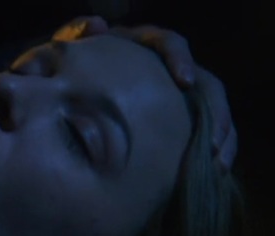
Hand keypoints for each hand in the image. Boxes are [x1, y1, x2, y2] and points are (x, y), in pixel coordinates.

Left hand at [53, 17, 237, 169]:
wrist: (53, 106)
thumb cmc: (60, 78)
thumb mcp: (60, 58)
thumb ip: (72, 38)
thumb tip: (96, 24)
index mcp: (140, 48)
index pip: (168, 43)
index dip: (179, 59)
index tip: (183, 81)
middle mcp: (163, 71)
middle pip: (203, 82)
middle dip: (215, 111)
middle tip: (212, 140)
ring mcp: (172, 98)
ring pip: (211, 111)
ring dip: (221, 136)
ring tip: (218, 164)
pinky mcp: (177, 123)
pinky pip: (204, 135)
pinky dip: (214, 152)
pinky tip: (213, 172)